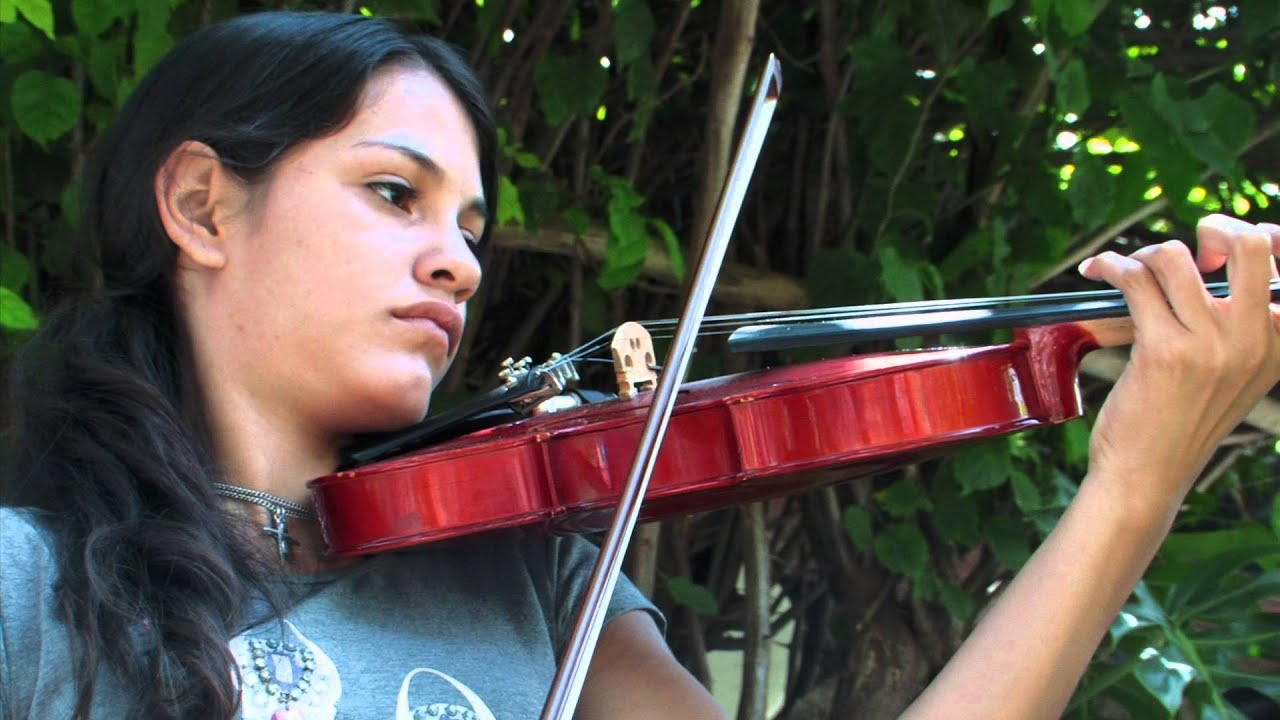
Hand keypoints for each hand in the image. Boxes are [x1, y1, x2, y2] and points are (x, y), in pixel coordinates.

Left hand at [1077, 213, 1279, 525]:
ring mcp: (1211, 345)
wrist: (1147, 475)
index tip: (1220, 247)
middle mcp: (1255, 341)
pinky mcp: (1164, 350)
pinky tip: (1098, 274)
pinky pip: (1135, 282)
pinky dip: (1111, 267)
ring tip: (1129, 273)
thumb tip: (1200, 266)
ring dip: (1144, 256)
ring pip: (1175, 258)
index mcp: (1278, 344)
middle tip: (1190, 246)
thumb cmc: (1179, 422)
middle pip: (1250, 244)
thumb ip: (1232, 328)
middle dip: (1215, 227)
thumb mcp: (1230, 377)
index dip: (1261, 238)